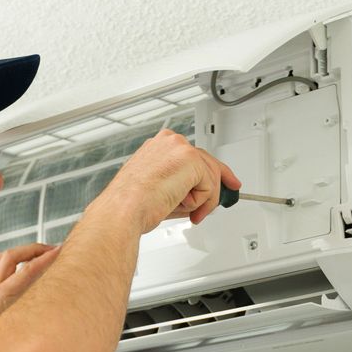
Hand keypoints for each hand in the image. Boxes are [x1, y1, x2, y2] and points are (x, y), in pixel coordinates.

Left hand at [0, 242, 60, 330]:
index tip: (59, 253)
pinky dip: (11, 265)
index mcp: (1, 297)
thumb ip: (39, 307)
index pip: (28, 268)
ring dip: (19, 253)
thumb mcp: (25, 328)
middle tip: (50, 250)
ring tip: (36, 254)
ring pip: (0, 260)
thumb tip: (62, 297)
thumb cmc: (0, 350)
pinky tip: (22, 271)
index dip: (46, 258)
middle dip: (32, 249)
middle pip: (11, 256)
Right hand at [94, 129, 241, 234]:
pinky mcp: (191, 160)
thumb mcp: (160, 188)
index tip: (227, 180)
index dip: (211, 171)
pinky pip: (210, 186)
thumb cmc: (131, 204)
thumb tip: (202, 197)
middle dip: (216, 187)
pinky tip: (181, 204)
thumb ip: (182, 186)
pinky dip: (200, 202)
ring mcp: (181, 148)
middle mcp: (170, 141)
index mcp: (158, 145)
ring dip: (199, 200)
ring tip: (181, 209)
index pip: (193, 155)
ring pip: (209, 177)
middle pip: (207, 161)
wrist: (124, 209)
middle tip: (214, 204)